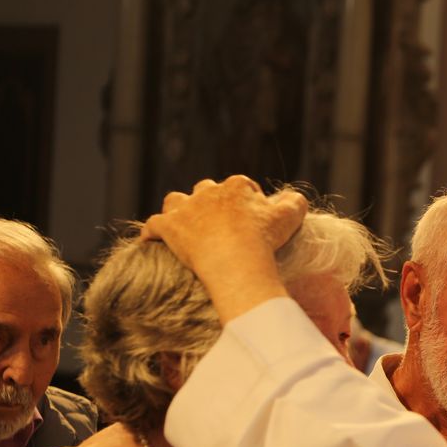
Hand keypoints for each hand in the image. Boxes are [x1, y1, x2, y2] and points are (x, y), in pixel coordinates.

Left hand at [141, 176, 306, 322]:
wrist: (235, 259)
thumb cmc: (264, 238)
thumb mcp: (290, 217)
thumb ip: (294, 203)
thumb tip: (294, 199)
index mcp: (236, 187)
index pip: (242, 187)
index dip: (249, 202)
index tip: (254, 221)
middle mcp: (208, 192)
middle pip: (207, 190)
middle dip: (213, 203)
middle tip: (223, 226)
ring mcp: (186, 209)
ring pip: (176, 201)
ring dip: (179, 210)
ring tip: (186, 225)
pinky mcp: (168, 228)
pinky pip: (153, 226)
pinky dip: (152, 233)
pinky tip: (152, 240)